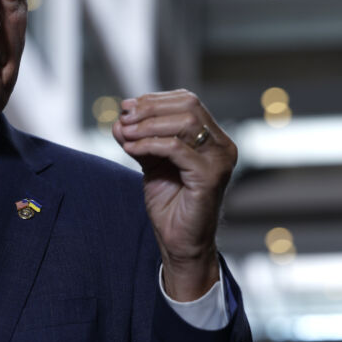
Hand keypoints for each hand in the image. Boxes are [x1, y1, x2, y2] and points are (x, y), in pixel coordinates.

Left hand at [112, 89, 236, 300]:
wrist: (179, 241)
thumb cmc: (170, 202)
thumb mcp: (151, 162)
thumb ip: (139, 139)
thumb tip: (119, 119)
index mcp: (212, 137)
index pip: (187, 101)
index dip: (154, 100)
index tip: (125, 107)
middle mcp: (222, 144)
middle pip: (188, 105)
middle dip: (150, 108)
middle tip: (124, 117)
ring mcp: (220, 160)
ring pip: (185, 122)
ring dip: (148, 125)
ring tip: (126, 133)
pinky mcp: (210, 176)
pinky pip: (178, 149)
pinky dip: (150, 144)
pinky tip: (130, 149)